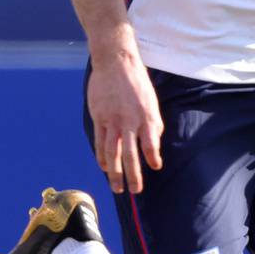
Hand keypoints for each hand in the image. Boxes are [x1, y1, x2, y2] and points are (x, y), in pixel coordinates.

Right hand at [86, 53, 163, 193]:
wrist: (116, 63)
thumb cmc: (136, 82)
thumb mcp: (151, 101)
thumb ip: (153, 123)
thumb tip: (153, 143)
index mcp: (146, 116)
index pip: (150, 143)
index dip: (152, 157)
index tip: (156, 167)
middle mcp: (129, 121)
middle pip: (130, 154)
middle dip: (133, 175)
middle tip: (135, 191)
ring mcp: (112, 121)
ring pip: (113, 152)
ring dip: (115, 173)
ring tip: (117, 187)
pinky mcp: (99, 118)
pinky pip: (100, 142)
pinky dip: (102, 157)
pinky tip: (105, 167)